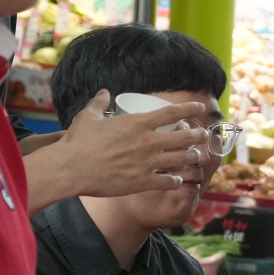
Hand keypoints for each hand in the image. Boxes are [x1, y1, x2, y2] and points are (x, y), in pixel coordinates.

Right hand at [52, 91, 210, 196]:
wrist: (70, 168)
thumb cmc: (77, 142)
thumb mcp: (88, 117)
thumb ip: (98, 103)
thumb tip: (104, 92)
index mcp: (137, 123)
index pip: (171, 113)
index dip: (189, 109)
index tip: (201, 109)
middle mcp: (147, 142)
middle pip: (184, 137)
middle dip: (198, 135)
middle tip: (204, 135)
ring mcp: (147, 163)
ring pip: (181, 160)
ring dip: (191, 157)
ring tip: (196, 156)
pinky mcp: (143, 182)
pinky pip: (169, 181)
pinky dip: (176, 180)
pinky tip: (177, 179)